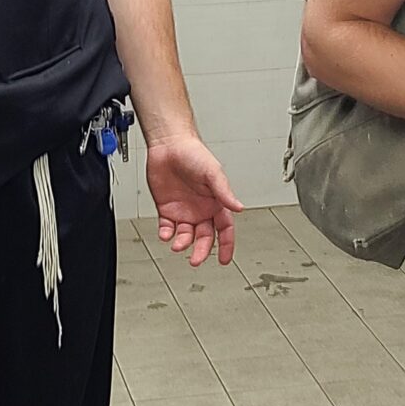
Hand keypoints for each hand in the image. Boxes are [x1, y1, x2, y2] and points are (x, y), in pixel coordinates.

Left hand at [146, 133, 242, 266]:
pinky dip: (166, 234)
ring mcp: (183, 210)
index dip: (226, 245)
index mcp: (216, 203)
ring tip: (178, 244)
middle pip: (204, 238)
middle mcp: (201, 209)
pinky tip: (166, 234)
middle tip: (196, 260)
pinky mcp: (166, 209)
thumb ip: (225, 192)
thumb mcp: (213, 173)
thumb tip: (239, 208)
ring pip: (185, 236)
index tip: (225, 260)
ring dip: (182, 243)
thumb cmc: (193, 154)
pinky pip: (167, 227)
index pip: (225, 229)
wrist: (169, 145)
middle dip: (201, 251)